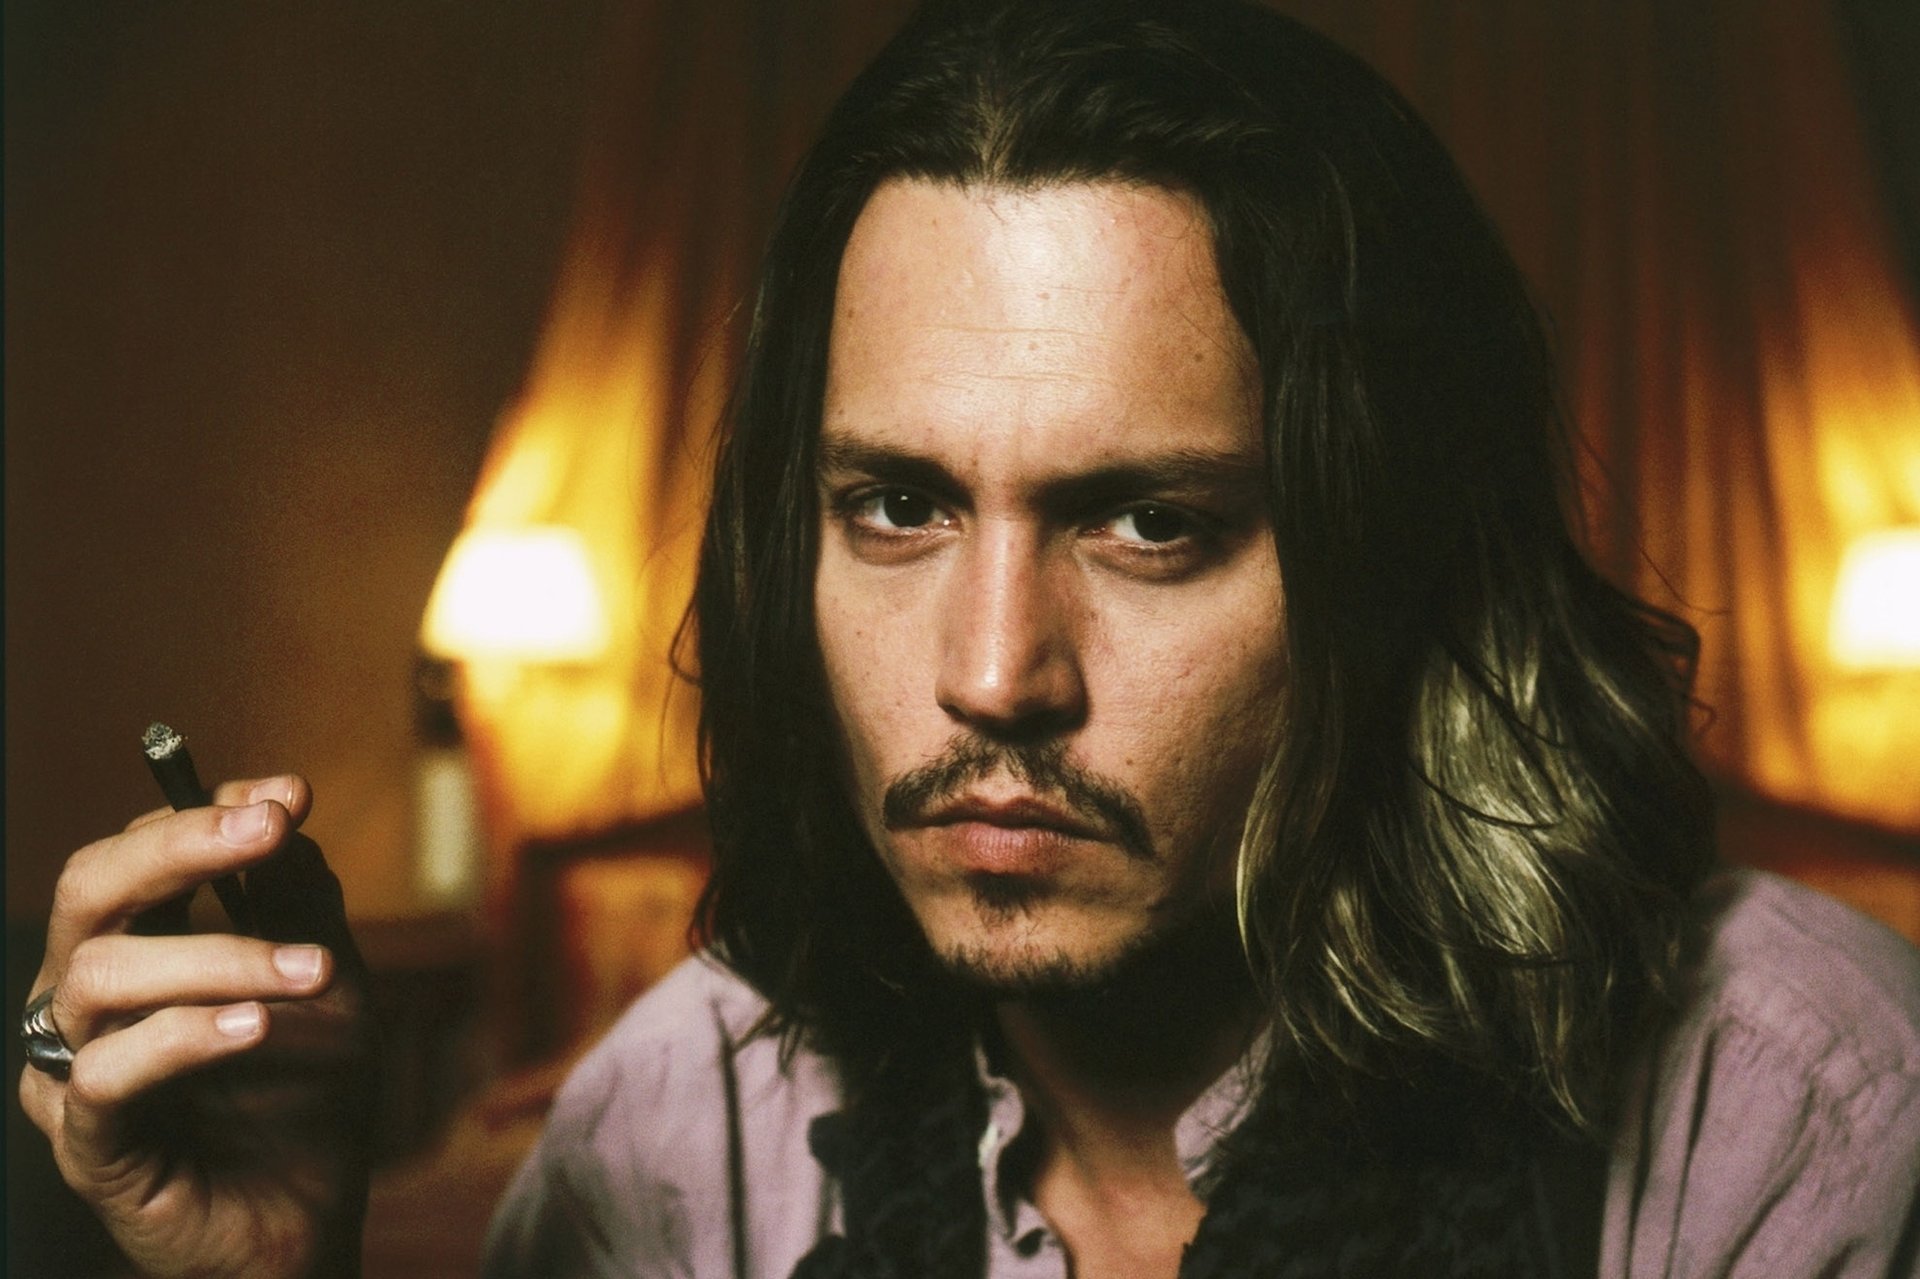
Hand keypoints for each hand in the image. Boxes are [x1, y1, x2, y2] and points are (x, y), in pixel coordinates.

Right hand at [18, 776, 372, 1277]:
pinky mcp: (87, 1142)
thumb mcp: (327, 980)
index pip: (137, 850)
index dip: (205, 812)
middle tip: (267, 830)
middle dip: (180, 846)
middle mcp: (87, 996)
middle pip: (88, 888)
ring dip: (221, 956)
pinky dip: (186, 1037)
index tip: (289, 798)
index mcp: (137, 944)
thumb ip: (300, 899)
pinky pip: (107, 1074)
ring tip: (311, 970)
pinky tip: (255, 1027)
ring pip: (104, 973)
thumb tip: (281, 806)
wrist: (310, 1219)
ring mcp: (75, 1066)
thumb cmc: (307, 1094)